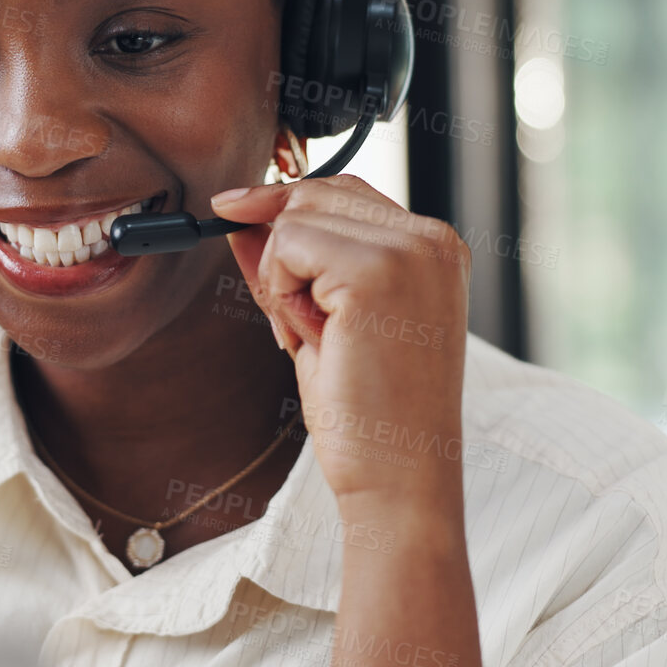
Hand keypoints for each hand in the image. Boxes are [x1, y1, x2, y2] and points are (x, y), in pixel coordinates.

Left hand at [210, 175, 470, 507]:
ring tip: (317, 336)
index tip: (232, 209)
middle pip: (314, 193)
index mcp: (435, 247)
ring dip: (281, 278)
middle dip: (280, 252)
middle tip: (296, 322)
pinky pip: (287, 246)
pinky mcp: (379, 271)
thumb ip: (289, 263)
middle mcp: (433, 238)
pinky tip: (313, 336)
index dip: (282, 202)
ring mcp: (411, 250)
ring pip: (295, 218)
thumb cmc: (368, 413)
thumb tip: (239, 218)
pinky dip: (280, 290)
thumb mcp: (323, 319)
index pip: (342, 190)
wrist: (398, 477)